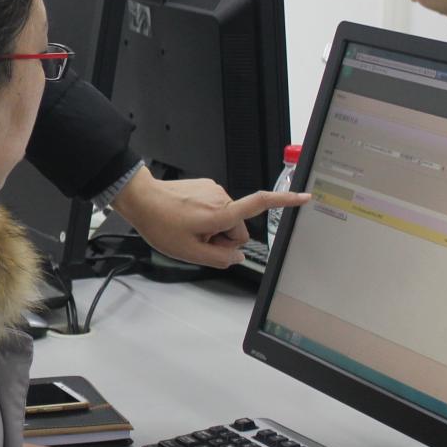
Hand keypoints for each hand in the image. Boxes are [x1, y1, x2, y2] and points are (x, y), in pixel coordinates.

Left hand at [112, 172, 311, 268]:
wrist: (142, 198)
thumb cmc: (161, 222)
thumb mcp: (189, 253)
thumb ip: (219, 259)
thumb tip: (237, 257)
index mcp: (220, 213)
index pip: (259, 205)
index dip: (285, 201)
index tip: (304, 197)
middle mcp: (221, 197)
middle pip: (239, 228)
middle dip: (225, 238)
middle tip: (200, 241)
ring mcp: (214, 190)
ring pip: (227, 219)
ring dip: (214, 228)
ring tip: (190, 229)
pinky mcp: (206, 187)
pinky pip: (216, 208)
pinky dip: (207, 217)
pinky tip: (188, 219)